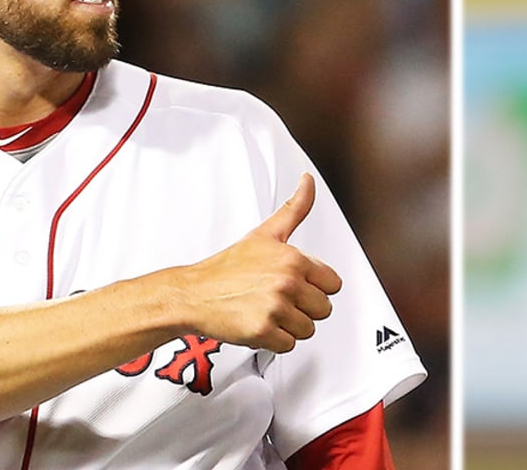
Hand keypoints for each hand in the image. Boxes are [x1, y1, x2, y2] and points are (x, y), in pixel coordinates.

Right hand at [173, 173, 342, 352]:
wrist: (193, 293)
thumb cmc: (228, 267)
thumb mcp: (265, 233)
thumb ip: (295, 208)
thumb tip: (308, 180)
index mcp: (293, 258)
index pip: (333, 284)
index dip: (314, 287)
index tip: (295, 285)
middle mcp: (287, 282)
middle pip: (323, 309)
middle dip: (303, 309)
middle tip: (277, 300)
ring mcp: (275, 307)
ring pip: (307, 329)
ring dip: (288, 326)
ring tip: (266, 311)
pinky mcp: (263, 331)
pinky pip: (288, 345)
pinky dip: (274, 341)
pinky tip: (258, 324)